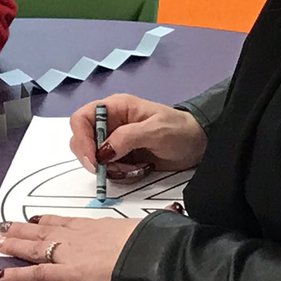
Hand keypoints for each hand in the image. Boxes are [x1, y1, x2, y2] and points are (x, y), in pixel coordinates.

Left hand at [0, 215, 141, 280]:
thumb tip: (162, 220)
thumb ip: (138, 229)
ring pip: (34, 247)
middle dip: (21, 229)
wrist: (152, 253)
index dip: (45, 220)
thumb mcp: (143, 228)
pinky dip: (15, 274)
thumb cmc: (151, 241)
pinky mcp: (68, 273)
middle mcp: (78, 235)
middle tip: (3, 226)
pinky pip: (36, 274)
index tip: (33, 218)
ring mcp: (70, 252)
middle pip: (43, 230)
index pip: (64, 221)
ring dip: (12, 244)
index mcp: (95, 224)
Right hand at [69, 94, 207, 180]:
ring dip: (108, 168)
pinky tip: (136, 170)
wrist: (198, 144)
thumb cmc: (180, 129)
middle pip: (82, 139)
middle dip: (93, 157)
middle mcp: (110, 123)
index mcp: (115, 107)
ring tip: (132, 168)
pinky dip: (117, 174)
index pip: (82, 118)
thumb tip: (103, 152)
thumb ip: (127, 138)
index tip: (93, 159)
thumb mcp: (155, 130)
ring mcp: (115, 140)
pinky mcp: (122, 156)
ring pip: (94, 157)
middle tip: (110, 169)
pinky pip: (108, 168)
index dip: (82, 138)